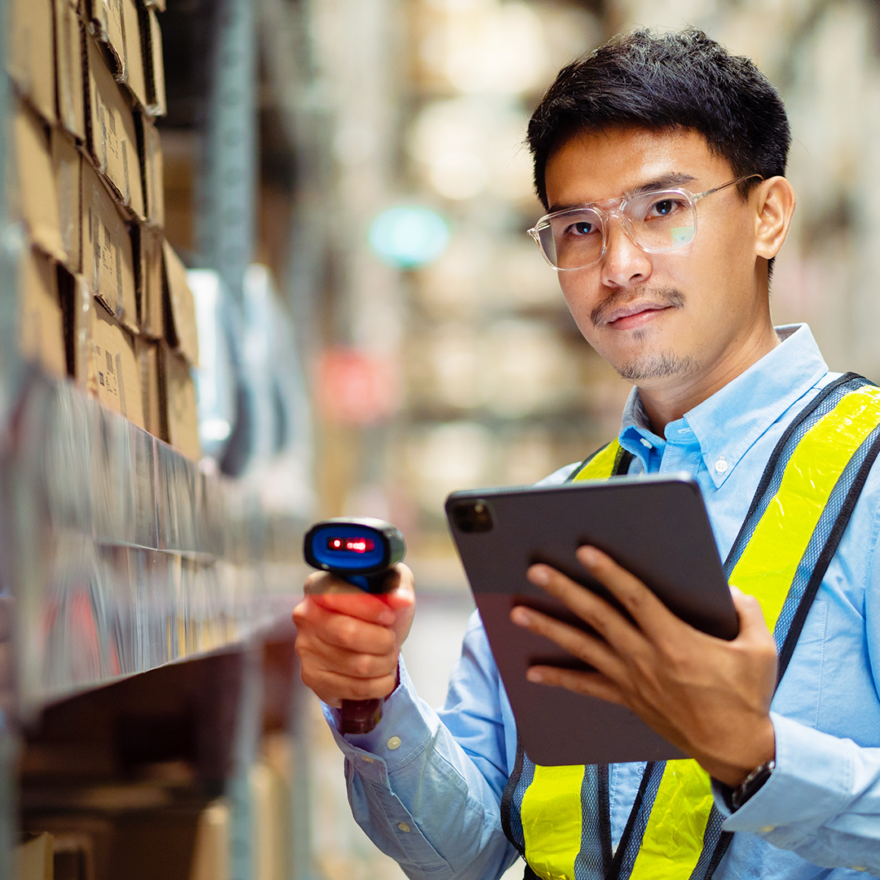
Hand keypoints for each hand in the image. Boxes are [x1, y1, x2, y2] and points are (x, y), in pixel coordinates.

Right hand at [293, 564, 414, 707]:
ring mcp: (305, 648)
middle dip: (382, 640)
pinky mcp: (312, 677)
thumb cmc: (378, 609)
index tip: (390, 617)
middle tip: (392, 640)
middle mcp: (305, 615)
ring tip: (388, 656)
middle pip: (347, 634)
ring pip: (356, 665)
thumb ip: (398, 586)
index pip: (337, 596)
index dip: (368, 608)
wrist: (369, 641)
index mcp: (318, 585)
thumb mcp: (391, 587)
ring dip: (385, 663)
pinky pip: (355, 688)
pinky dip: (379, 683)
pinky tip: (381, 673)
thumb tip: (402, 598)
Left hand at [510, 546, 776, 786]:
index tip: (584, 551)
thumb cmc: (748, 697)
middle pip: (597, 616)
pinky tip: (532, 671)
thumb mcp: (760, 648)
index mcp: (676, 641)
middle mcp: (646, 658)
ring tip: (518, 612)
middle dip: (564, 590)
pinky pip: (586, 687)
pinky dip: (558, 678)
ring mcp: (632, 679)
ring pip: (583, 647)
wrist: (737, 750)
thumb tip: (726, 588)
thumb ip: (744, 610)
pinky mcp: (628, 698)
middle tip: (535, 570)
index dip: (609, 572)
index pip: (635, 597)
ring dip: (549, 628)